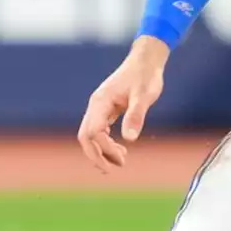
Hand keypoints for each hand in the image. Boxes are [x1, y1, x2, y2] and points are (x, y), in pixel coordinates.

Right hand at [76, 36, 168, 171]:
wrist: (146, 61)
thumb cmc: (145, 76)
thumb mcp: (144, 95)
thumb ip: (136, 115)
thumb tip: (129, 139)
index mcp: (101, 102)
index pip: (93, 132)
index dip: (104, 148)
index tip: (122, 157)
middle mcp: (96, 105)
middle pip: (85, 136)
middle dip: (96, 155)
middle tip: (113, 169)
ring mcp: (100, 107)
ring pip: (91, 135)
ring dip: (101, 151)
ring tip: (121, 161)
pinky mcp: (107, 109)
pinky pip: (99, 130)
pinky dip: (106, 143)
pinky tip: (119, 150)